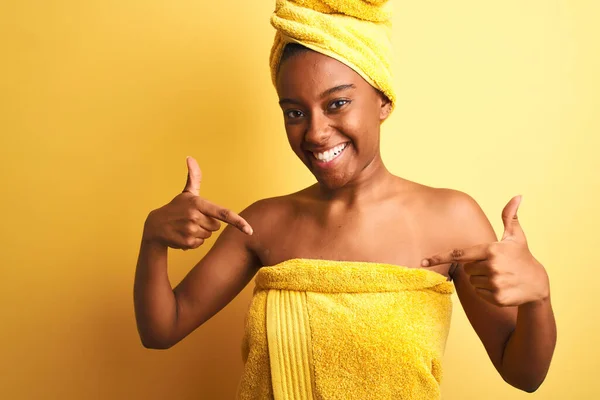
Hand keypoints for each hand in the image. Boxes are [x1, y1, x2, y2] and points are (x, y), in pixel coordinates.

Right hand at [143, 156, 252, 249]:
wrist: (155, 226)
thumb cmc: (175, 208)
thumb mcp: (186, 193)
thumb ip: (194, 177)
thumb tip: (190, 157)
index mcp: (198, 203)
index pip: (223, 213)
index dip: (238, 222)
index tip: (249, 230)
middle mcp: (194, 216)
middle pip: (217, 226)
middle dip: (208, 223)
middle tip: (193, 219)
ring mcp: (190, 230)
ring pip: (209, 234)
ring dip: (201, 232)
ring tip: (186, 226)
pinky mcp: (187, 242)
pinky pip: (201, 243)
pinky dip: (194, 241)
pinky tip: (183, 234)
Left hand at [421, 195, 548, 306]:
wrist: (538, 284)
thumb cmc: (522, 256)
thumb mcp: (516, 236)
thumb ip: (509, 216)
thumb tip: (517, 196)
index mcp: (491, 250)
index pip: (459, 254)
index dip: (439, 257)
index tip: (424, 260)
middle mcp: (492, 266)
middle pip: (466, 269)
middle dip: (476, 267)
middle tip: (494, 266)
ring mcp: (495, 283)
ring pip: (472, 282)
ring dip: (482, 280)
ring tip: (500, 277)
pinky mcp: (497, 298)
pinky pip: (479, 294)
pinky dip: (487, 292)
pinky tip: (502, 288)